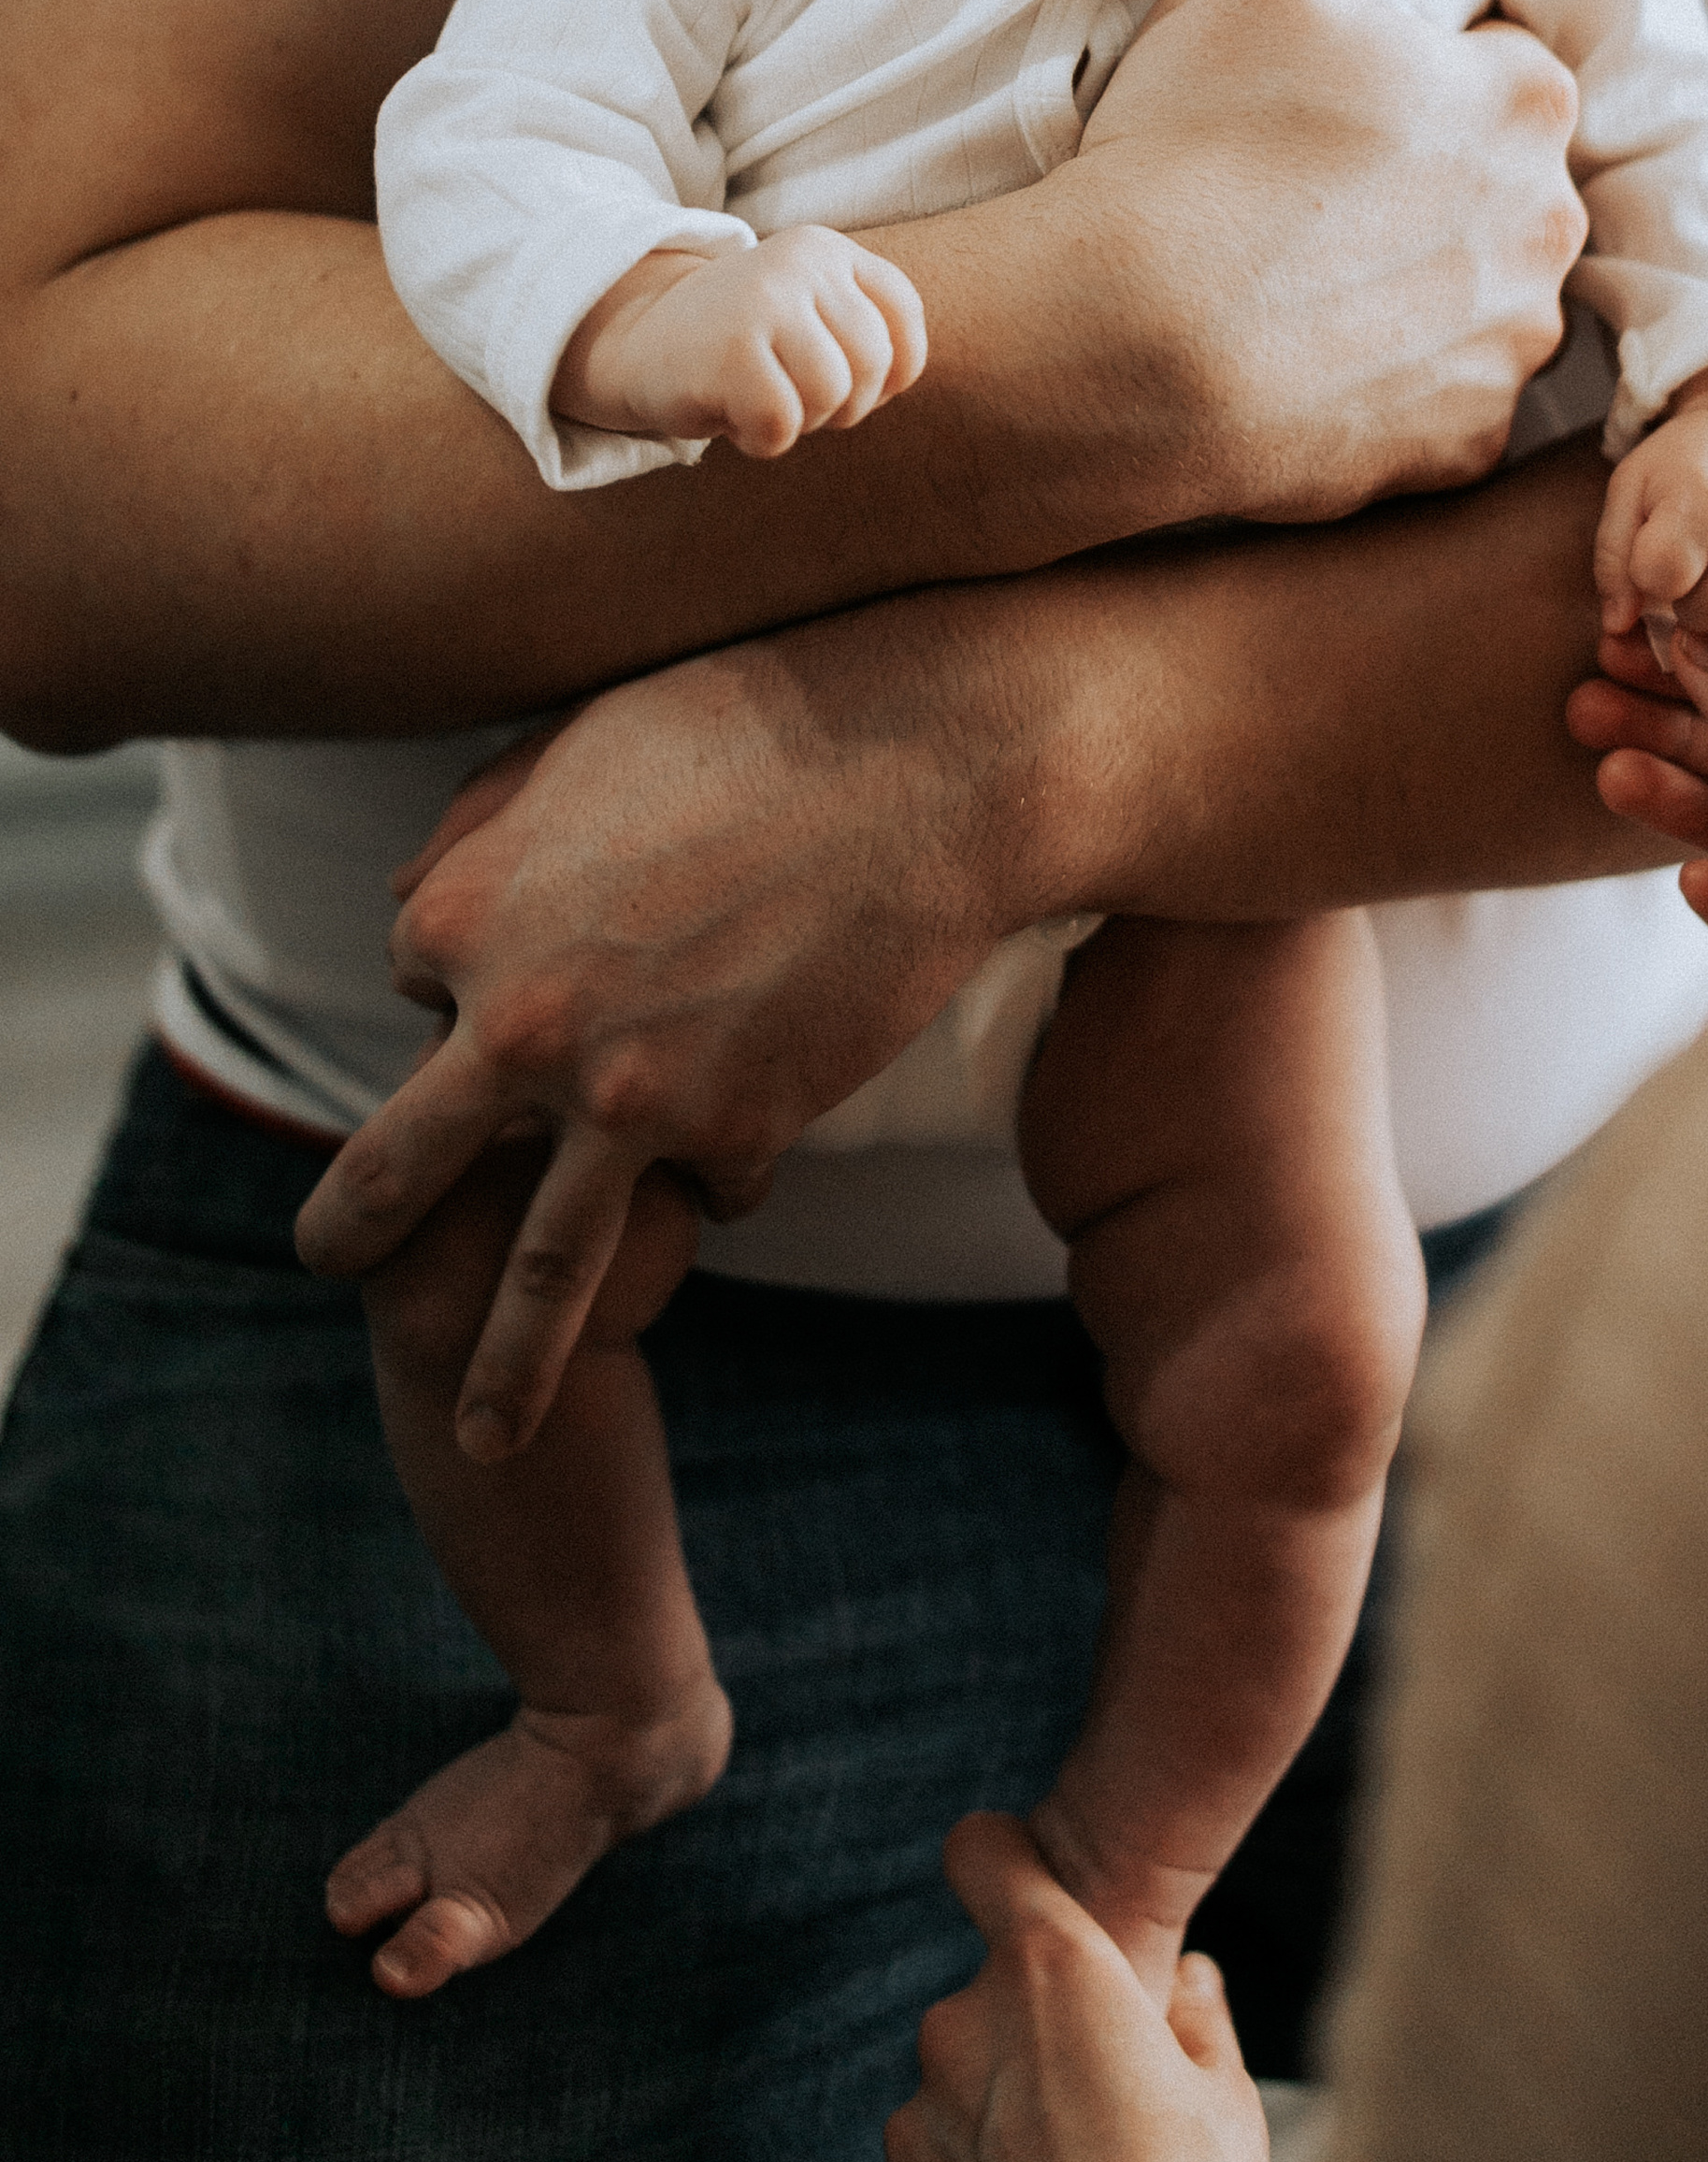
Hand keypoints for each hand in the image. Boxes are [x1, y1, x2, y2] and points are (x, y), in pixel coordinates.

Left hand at [293, 595, 1035, 1453]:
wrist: (922, 771)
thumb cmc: (755, 724)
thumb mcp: (581, 746)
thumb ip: (482, 829)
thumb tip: (409, 906)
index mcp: (464, 913)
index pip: (419, 990)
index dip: (477, 985)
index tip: (542, 969)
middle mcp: (518, 1025)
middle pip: (397, 1168)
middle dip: (355, 1227)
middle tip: (333, 1268)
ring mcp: (626, 1097)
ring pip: (540, 1270)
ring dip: (504, 1364)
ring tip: (483, 1437)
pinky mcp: (737, 1132)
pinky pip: (712, 1197)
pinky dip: (730, 1175)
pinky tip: (772, 1111)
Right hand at [554, 226, 926, 455]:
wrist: (631, 340)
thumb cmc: (735, 344)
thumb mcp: (804, 314)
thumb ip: (858, 331)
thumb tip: (900, 380)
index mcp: (825, 250)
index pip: (902, 314)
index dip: (891, 370)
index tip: (850, 386)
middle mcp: (800, 264)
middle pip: (873, 363)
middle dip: (844, 405)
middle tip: (795, 402)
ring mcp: (764, 301)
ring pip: (833, 395)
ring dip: (801, 422)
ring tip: (761, 404)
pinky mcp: (730, 349)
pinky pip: (782, 423)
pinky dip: (762, 440)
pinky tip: (732, 418)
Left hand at [886, 1814, 1274, 2161]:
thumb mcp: (1225, 2101)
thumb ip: (1196, 2017)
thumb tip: (1190, 1981)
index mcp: (1052, 1969)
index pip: (983, 1852)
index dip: (1002, 1860)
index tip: (1025, 1886)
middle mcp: (967, 2025)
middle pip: (990, 1993)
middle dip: (1033, 2033)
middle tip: (1103, 2101)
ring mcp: (923, 2117)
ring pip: (962, 2085)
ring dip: (1001, 2112)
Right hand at [1073, 0, 1587, 518]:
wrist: (1129, 341)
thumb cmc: (1199, 133)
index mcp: (1529, 98)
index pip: (1495, 67)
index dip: (1409, 75)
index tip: (1327, 98)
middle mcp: (1551, 228)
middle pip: (1498, 186)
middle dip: (1427, 183)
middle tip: (1302, 188)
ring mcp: (1507, 349)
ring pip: (1476, 296)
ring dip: (1415, 284)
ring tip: (1299, 276)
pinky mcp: (1456, 448)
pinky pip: (1438, 403)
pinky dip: (1387, 385)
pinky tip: (1306, 357)